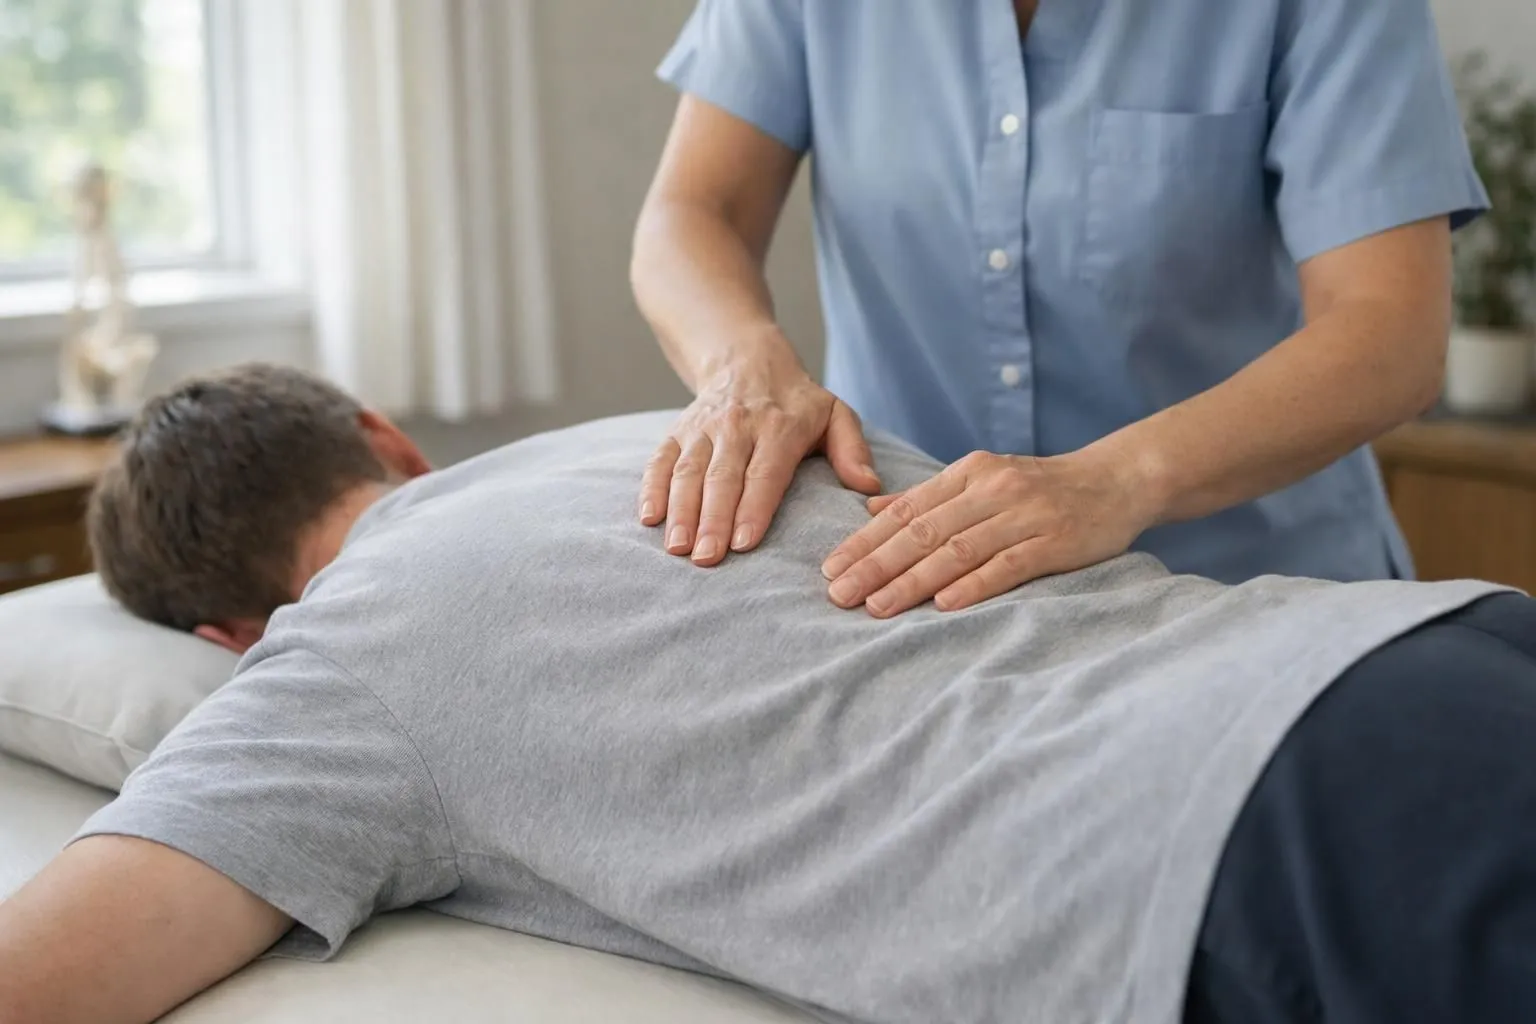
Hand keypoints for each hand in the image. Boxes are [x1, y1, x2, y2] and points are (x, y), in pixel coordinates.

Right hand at [640, 351, 880, 564]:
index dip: (754, 508)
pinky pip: (660, 460)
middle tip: (706, 558)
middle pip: (722, 477)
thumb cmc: (797, 401)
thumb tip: (868, 487)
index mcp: (780, 426)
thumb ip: (852, 450)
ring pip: (688, 471)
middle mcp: (737, 426)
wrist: (745, 357)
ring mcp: (702, 429)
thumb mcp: (835, 414)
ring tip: (677, 548)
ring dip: (681, 511)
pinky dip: (652, 488)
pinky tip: (649, 518)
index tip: (745, 543)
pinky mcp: (677, 432)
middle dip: (713, 520)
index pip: (765, 472)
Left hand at [819, 448, 1155, 616]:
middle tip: (838, 594)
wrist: (1118, 480)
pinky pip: (1007, 565)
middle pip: (922, 531)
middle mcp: (991, 489)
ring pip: (956, 550)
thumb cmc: (1041, 487)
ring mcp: (1024, 515)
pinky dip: (973, 584)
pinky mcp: (1055, 541)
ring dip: (912, 581)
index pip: (905, 509)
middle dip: (875, 565)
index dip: (864, 540)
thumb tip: (869, 510)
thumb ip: (929, 496)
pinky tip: (943, 604)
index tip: (830, 568)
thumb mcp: (982, 478)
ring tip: (876, 606)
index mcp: (968, 472)